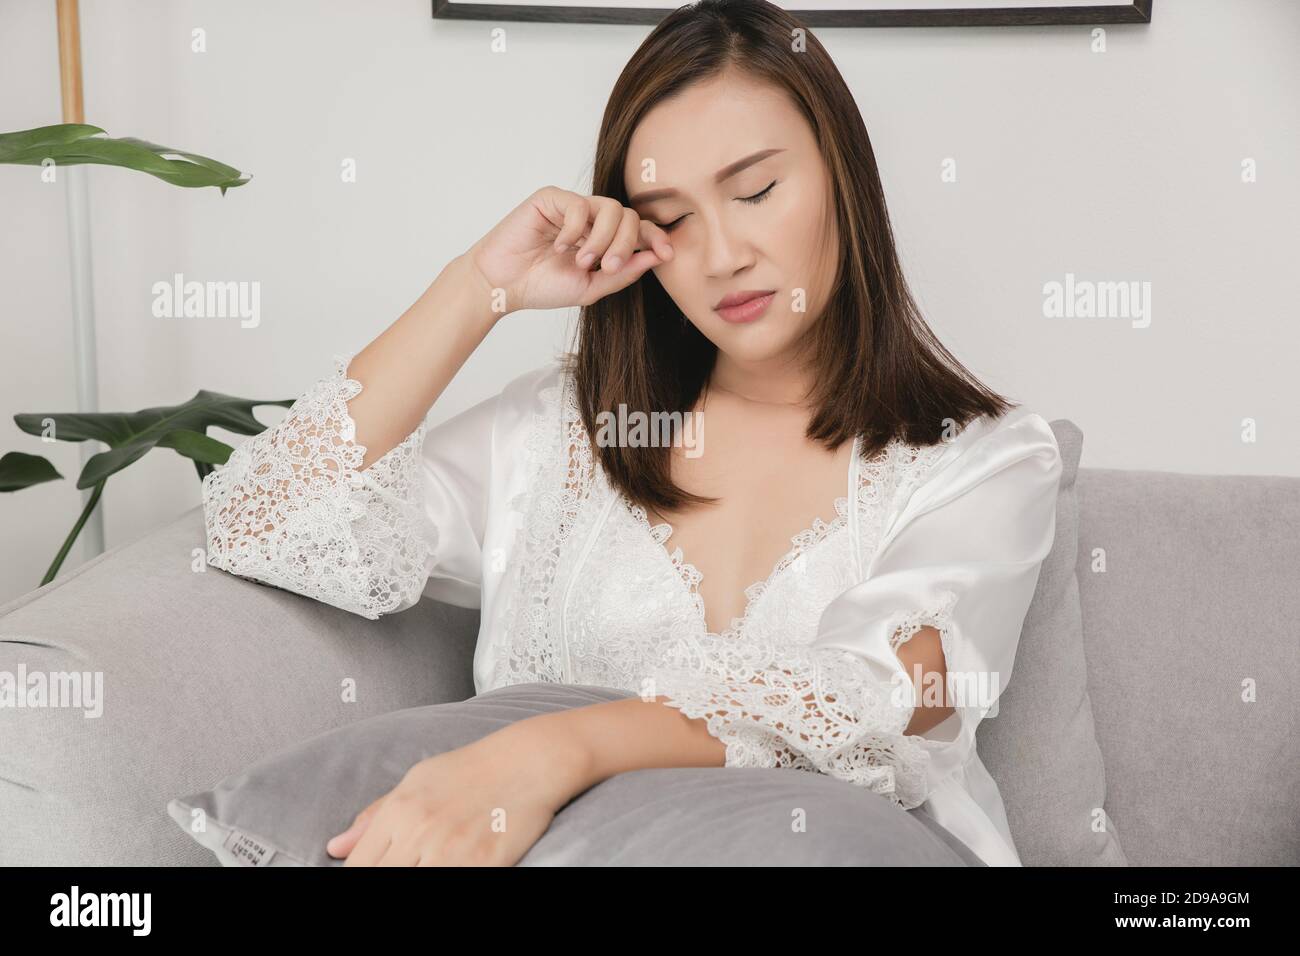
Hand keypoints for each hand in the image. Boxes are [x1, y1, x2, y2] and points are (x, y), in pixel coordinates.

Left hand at [324, 719, 590, 865]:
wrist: (529, 760)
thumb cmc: (472, 769)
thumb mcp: (417, 780)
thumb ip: (375, 814)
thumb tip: (335, 847)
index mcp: (399, 810)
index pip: (358, 866)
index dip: (359, 875)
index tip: (374, 871)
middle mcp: (419, 832)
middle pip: (380, 878)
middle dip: (382, 882)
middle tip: (411, 866)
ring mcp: (451, 852)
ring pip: (410, 884)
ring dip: (418, 878)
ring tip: (430, 866)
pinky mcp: (483, 865)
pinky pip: (452, 884)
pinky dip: (449, 880)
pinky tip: (455, 868)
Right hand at [463, 185, 673, 315]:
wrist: (503, 285)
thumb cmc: (542, 286)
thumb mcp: (591, 288)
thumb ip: (623, 274)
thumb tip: (657, 257)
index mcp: (603, 240)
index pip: (638, 229)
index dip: (656, 237)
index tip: (666, 254)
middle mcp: (590, 220)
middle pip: (629, 216)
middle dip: (626, 243)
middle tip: (609, 267)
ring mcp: (571, 207)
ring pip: (610, 208)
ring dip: (604, 238)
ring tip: (584, 261)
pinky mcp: (551, 199)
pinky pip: (578, 205)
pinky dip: (574, 230)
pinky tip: (560, 248)